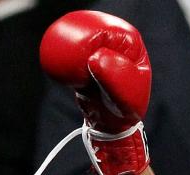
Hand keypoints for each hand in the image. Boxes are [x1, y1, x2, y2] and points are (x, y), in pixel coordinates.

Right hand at [39, 10, 151, 174]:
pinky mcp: (89, 66)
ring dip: (71, 43)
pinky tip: (58, 57)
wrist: (112, 127)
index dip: (95, 34)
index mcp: (131, 45)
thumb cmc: (124, 111)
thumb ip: (114, 75)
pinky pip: (76, 55)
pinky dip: (67, 56)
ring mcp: (102, 55)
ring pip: (84, 42)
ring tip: (60, 49)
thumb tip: (95, 56)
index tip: (84, 51)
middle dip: (78, 34)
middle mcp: (117, 46)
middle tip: (68, 48)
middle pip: (94, 31)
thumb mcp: (124, 94)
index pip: (110, 31)